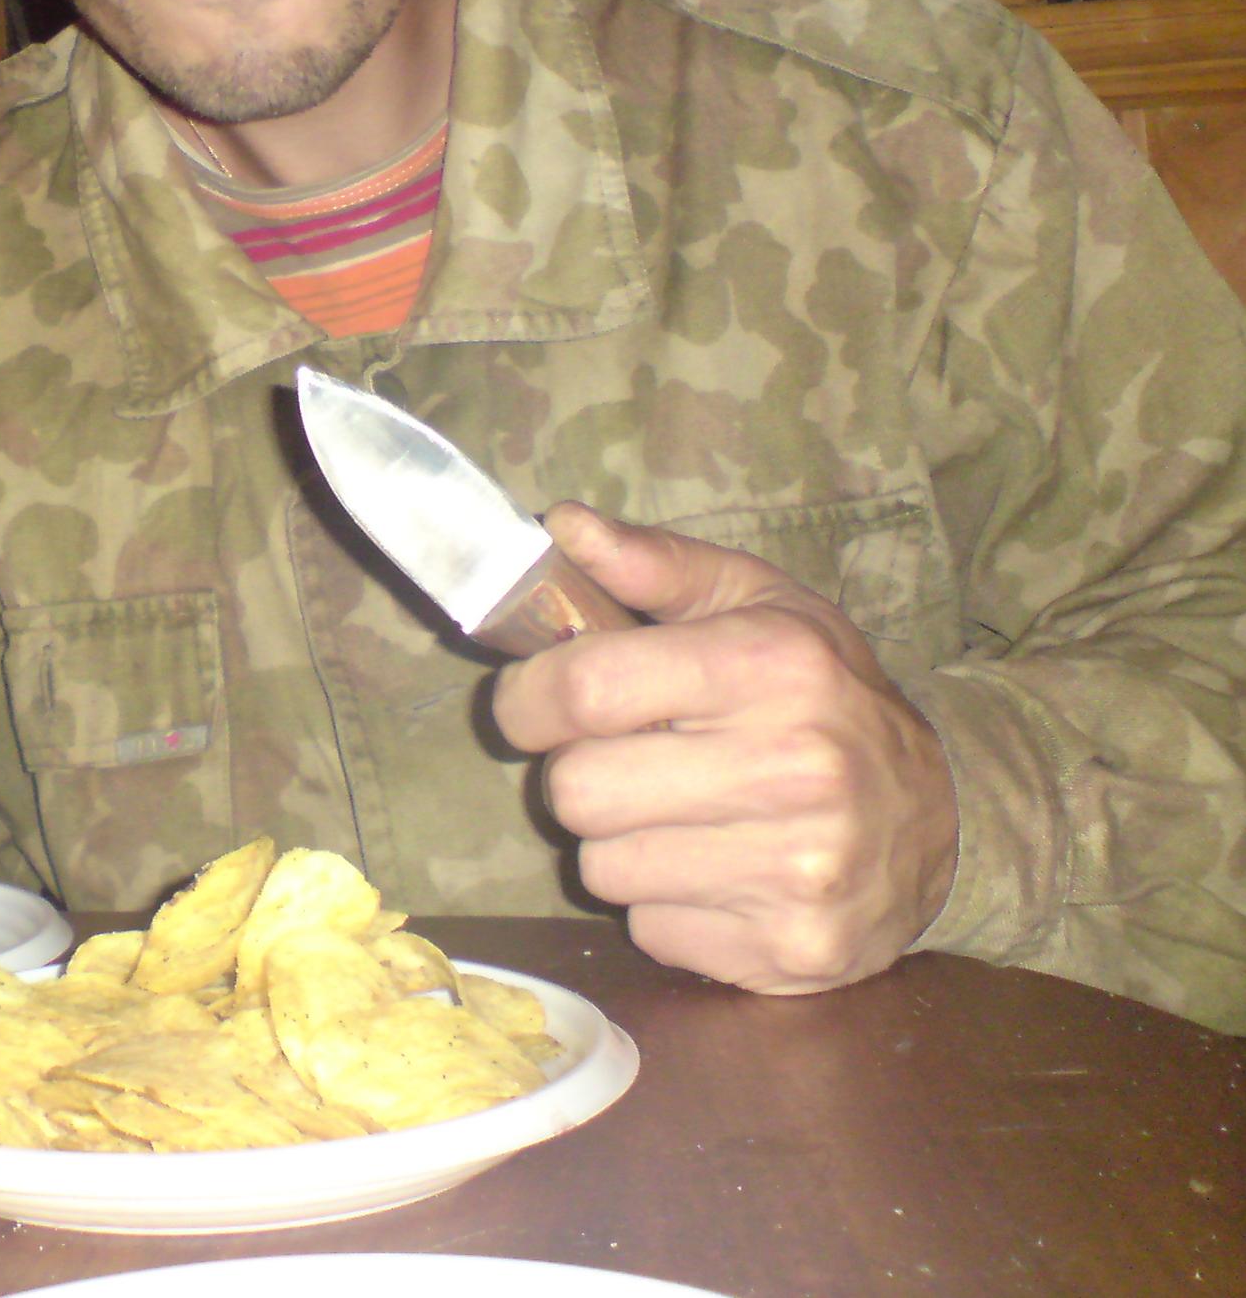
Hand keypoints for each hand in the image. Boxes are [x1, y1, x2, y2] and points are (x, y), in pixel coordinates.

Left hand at [492, 503, 957, 993]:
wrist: (946, 820)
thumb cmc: (826, 697)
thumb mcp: (758, 606)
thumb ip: (653, 565)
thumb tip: (561, 524)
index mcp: (772, 666)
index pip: (585, 690)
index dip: (527, 700)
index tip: (530, 705)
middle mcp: (792, 767)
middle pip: (576, 791)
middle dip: (582, 774)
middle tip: (630, 762)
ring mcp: (796, 869)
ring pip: (603, 869)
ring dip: (621, 844)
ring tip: (683, 816)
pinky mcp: (790, 950)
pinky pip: (650, 931)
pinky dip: (667, 906)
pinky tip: (720, 871)